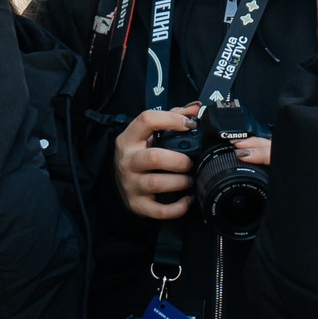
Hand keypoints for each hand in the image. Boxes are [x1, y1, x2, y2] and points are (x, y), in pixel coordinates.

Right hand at [114, 105, 198, 220]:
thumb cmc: (140, 156)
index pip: (146, 120)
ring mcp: (131, 184)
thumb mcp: (147, 135)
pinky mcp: (138, 205)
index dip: (171, 119)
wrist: (121, 186)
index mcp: (129, 139)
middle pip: (154, 157)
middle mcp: (127, 161)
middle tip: (190, 162)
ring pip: (158, 183)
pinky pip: (160, 210)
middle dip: (180, 160)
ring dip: (181, 182)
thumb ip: (171, 118)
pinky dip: (178, 207)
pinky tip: (187, 199)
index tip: (189, 125)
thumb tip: (196, 108)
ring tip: (189, 180)